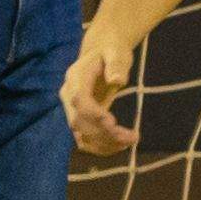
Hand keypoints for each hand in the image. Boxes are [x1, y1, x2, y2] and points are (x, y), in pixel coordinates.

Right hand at [64, 22, 143, 159]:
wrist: (101, 53)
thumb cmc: (111, 51)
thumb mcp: (116, 52)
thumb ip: (116, 64)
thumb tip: (117, 79)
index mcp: (75, 77)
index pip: (79, 99)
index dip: (92, 113)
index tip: (112, 123)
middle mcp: (68, 96)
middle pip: (79, 121)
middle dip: (104, 133)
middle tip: (131, 137)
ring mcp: (72, 110)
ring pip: (81, 135)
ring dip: (105, 144)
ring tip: (130, 141)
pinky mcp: (80, 120)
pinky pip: (85, 140)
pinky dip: (101, 147)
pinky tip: (121, 145)